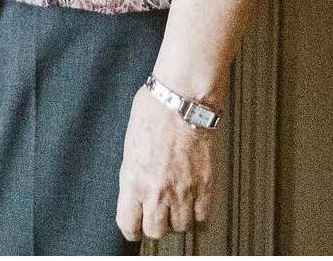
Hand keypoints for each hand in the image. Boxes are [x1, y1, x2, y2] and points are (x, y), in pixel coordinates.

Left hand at [116, 86, 215, 241]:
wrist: (181, 101)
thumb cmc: (152, 112)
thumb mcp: (129, 144)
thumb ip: (132, 173)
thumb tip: (133, 190)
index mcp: (133, 178)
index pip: (128, 223)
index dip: (130, 227)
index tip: (132, 225)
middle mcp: (158, 190)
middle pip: (155, 231)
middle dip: (154, 224)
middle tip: (154, 212)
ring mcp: (183, 192)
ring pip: (181, 228)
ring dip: (176, 219)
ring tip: (174, 204)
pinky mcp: (205, 188)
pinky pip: (202, 218)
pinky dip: (197, 215)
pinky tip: (191, 204)